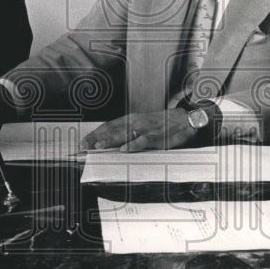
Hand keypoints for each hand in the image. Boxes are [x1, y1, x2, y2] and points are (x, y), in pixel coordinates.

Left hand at [79, 110, 195, 151]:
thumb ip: (128, 132)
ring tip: (98, 146)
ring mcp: (146, 129)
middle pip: (112, 130)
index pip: (108, 126)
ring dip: (111, 140)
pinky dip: (133, 145)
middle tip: (83, 146)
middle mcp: (136, 122)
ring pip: (125, 134)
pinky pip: (143, 141)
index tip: (83, 142)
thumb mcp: (143, 125)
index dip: (95, 133)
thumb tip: (112, 142)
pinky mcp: (157, 137)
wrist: (186, 119)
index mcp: (131, 119)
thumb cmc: (163, 124)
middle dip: (97, 138)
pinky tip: (124, 149)